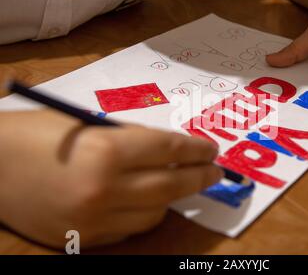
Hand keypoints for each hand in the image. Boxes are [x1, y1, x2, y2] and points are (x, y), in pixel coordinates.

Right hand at [0, 110, 221, 247]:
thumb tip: (167, 152)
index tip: (210, 150)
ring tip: (177, 184)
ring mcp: (93, 220)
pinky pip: (130, 229)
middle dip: (199, 177)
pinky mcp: (82, 239)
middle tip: (214, 172)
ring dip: (171, 197)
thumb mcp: (88, 126)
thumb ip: (130, 140)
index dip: (196, 149)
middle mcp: (103, 189)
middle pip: (170, 185)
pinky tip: (144, 201)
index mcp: (104, 151)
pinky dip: (143, 214)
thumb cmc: (36, 134)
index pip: (169, 150)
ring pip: (155, 213)